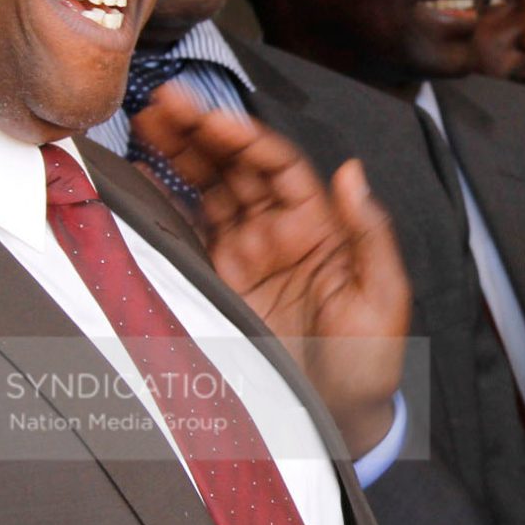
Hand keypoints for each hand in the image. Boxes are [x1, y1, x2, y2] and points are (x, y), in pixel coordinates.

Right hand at [133, 86, 410, 456]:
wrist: (334, 423)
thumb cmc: (368, 365)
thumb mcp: (383, 301)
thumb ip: (370, 235)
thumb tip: (353, 172)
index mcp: (320, 226)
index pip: (277, 165)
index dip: (244, 138)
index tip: (212, 119)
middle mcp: (279, 232)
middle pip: (237, 166)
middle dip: (202, 130)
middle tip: (164, 101)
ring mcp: (244, 255)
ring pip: (210, 188)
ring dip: (181, 152)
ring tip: (146, 120)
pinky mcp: (217, 283)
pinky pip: (189, 230)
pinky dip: (165, 200)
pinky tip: (142, 174)